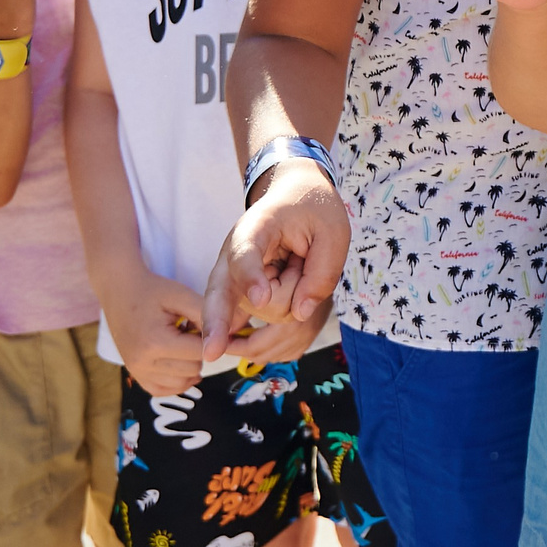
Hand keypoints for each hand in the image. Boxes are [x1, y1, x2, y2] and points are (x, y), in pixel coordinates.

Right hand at [104, 269, 209, 398]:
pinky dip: (176, 380)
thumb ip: (204, 315)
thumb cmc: (152, 291)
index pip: (200, 352)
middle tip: (189, 331)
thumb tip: (226, 335)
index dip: (211, 339)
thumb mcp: (181, 295)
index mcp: (156, 342)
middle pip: (192, 369)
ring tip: (181, 342)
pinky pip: (163, 390)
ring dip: (189, 366)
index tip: (208, 326)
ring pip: (181, 383)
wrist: (120, 292)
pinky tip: (178, 361)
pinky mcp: (135, 376)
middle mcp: (144, 363)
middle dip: (199, 351)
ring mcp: (137, 372)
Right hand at [201, 163, 347, 362]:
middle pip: (223, 292)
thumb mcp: (333, 232)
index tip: (261, 297)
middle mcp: (234, 254)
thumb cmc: (312, 208)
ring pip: (262, 307)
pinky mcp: (241, 293)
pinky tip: (289, 278)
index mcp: (255, 228)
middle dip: (217, 322)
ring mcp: (234, 276)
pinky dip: (285, 301)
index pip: (246, 255)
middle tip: (212, 351)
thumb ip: (323, 271)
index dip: (251, 276)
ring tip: (298, 260)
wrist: (293, 195)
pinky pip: (264, 312)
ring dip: (291, 291)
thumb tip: (301, 315)